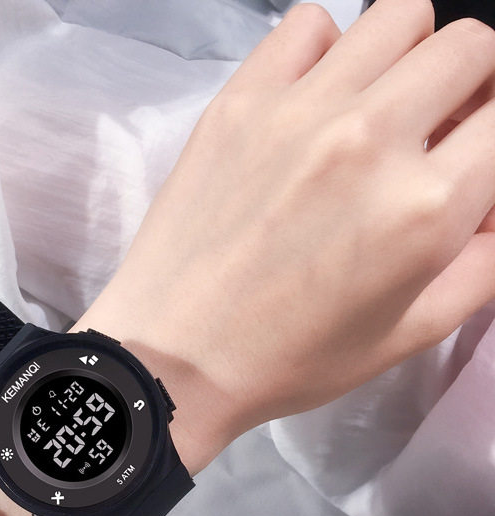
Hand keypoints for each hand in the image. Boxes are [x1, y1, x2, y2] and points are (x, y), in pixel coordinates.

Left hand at [74, 0, 494, 473]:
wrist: (174, 357)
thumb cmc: (290, 360)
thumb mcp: (411, 332)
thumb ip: (482, 256)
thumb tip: (489, 195)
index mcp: (428, 206)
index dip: (490, 132)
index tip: (468, 153)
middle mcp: (372, 138)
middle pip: (468, 47)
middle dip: (470, 84)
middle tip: (434, 128)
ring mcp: (299, 111)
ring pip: (398, 18)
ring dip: (408, 56)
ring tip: (378, 106)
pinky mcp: (239, 102)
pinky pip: (308, 26)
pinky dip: (327, 50)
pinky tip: (313, 100)